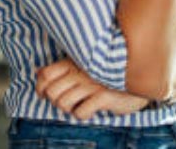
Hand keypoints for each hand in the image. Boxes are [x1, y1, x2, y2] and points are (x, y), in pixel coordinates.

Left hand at [36, 57, 150, 119]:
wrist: (137, 73)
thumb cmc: (104, 71)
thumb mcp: (81, 64)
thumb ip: (60, 68)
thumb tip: (37, 72)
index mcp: (73, 61)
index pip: (45, 74)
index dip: (41, 87)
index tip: (45, 93)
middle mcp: (80, 71)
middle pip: (52, 92)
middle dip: (55, 101)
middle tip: (65, 100)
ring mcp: (91, 83)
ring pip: (63, 103)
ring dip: (68, 109)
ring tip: (78, 105)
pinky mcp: (103, 96)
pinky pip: (80, 112)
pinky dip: (81, 114)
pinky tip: (90, 108)